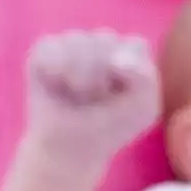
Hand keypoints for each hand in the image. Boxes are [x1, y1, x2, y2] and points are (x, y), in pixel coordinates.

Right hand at [26, 29, 161, 158]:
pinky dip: (55, 74)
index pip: (135, 46)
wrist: (70, 149)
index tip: (122, 96)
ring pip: (78, 42)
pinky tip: (57, 88)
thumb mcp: (143, 110)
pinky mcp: (45, 48)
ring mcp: (73, 41)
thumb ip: (145, 79)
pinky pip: (52, 49)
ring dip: (80, 79)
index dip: (128, 73)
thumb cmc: (110, 127)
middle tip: (97, 100)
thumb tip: (116, 59)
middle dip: (102, 79)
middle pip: (106, 41)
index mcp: (131, 52)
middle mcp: (103, 41)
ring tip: (77, 96)